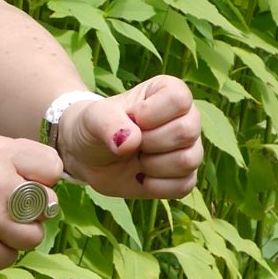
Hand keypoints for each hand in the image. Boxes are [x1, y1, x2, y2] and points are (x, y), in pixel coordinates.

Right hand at [0, 133, 64, 269]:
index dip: (43, 180)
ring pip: (34, 236)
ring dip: (17, 237)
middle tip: (10, 211)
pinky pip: (9, 257)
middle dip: (34, 211)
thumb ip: (12, 161)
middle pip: (48, 204)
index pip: (52, 167)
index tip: (27, 185)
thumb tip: (49, 186)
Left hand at [56, 75, 203, 198]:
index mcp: (169, 92)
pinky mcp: (184, 176)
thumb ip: (109, 123)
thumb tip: (131, 142)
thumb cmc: (96, 127)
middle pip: (186, 131)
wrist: (89, 156)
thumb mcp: (94, 118)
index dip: (150, 114)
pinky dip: (157, 186)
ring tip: (137, 158)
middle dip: (149, 142)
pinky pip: (184, 185)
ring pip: (188, 160)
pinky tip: (141, 177)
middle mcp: (186, 118)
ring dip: (153, 165)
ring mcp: (188, 148)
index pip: (179, 100)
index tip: (131, 118)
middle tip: (131, 142)